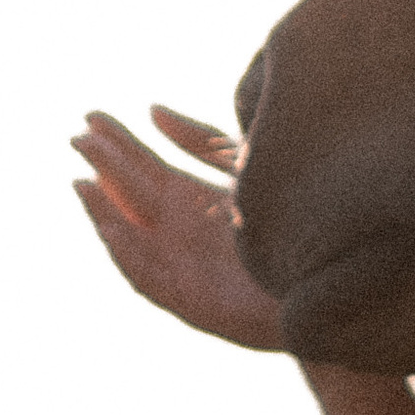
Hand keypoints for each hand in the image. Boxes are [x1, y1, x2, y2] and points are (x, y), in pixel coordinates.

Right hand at [72, 105, 286, 352]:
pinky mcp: (197, 305)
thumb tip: (151, 109)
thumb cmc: (298, 224)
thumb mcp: (247, 168)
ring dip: (105, 214)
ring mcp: (187, 270)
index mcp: (194, 202)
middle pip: (133, 198)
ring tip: (83, 183)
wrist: (338, 282)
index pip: (146, 169)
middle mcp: (184, 235)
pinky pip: (153, 283)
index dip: (118, 143)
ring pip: (133, 241)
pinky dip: (130, 259)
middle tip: (77, 136)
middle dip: (105, 168)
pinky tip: (114, 231)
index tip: (92, 115)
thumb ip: (201, 142)